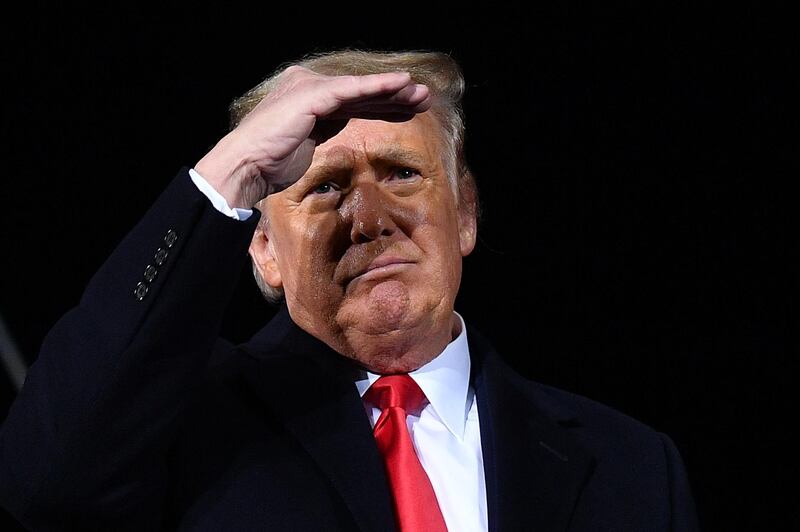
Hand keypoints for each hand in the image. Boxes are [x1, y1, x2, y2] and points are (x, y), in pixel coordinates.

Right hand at [194, 66, 431, 208]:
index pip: (352, 99)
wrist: (247, 166)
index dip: (382, 103)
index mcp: (306, 95)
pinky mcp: (313, 95)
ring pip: (360, 89)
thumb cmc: (271, 161)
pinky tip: (402, 85)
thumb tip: (340, 122)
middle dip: (393, 97)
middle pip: (359, 92)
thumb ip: (323, 126)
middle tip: (424, 99)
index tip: (407, 110)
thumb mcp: (304, 140)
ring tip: (422, 94)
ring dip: (394, 91)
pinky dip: (378, 86)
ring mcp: (310, 87)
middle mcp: (308, 84)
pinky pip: (352, 90)